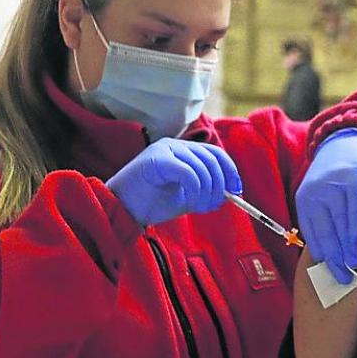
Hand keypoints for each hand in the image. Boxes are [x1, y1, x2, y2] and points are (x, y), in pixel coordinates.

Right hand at [107, 138, 241, 225]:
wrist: (120, 212)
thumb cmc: (150, 204)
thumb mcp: (186, 196)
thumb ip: (206, 190)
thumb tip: (230, 192)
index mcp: (182, 150)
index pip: (214, 153)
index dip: (229, 171)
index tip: (236, 191)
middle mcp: (174, 145)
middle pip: (211, 159)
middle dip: (219, 184)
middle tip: (216, 204)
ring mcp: (164, 149)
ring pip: (201, 167)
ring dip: (206, 192)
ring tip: (200, 207)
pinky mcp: (156, 158)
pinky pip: (187, 173)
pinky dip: (194, 190)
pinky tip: (189, 203)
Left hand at [296, 129, 356, 283]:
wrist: (346, 140)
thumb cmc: (334, 174)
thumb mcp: (319, 194)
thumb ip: (321, 218)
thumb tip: (326, 255)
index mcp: (305, 200)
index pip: (312, 235)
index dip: (321, 257)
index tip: (329, 276)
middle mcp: (316, 193)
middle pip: (326, 233)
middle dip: (334, 259)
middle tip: (343, 279)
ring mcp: (334, 186)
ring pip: (341, 224)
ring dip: (347, 248)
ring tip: (354, 267)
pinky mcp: (353, 180)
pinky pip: (356, 211)